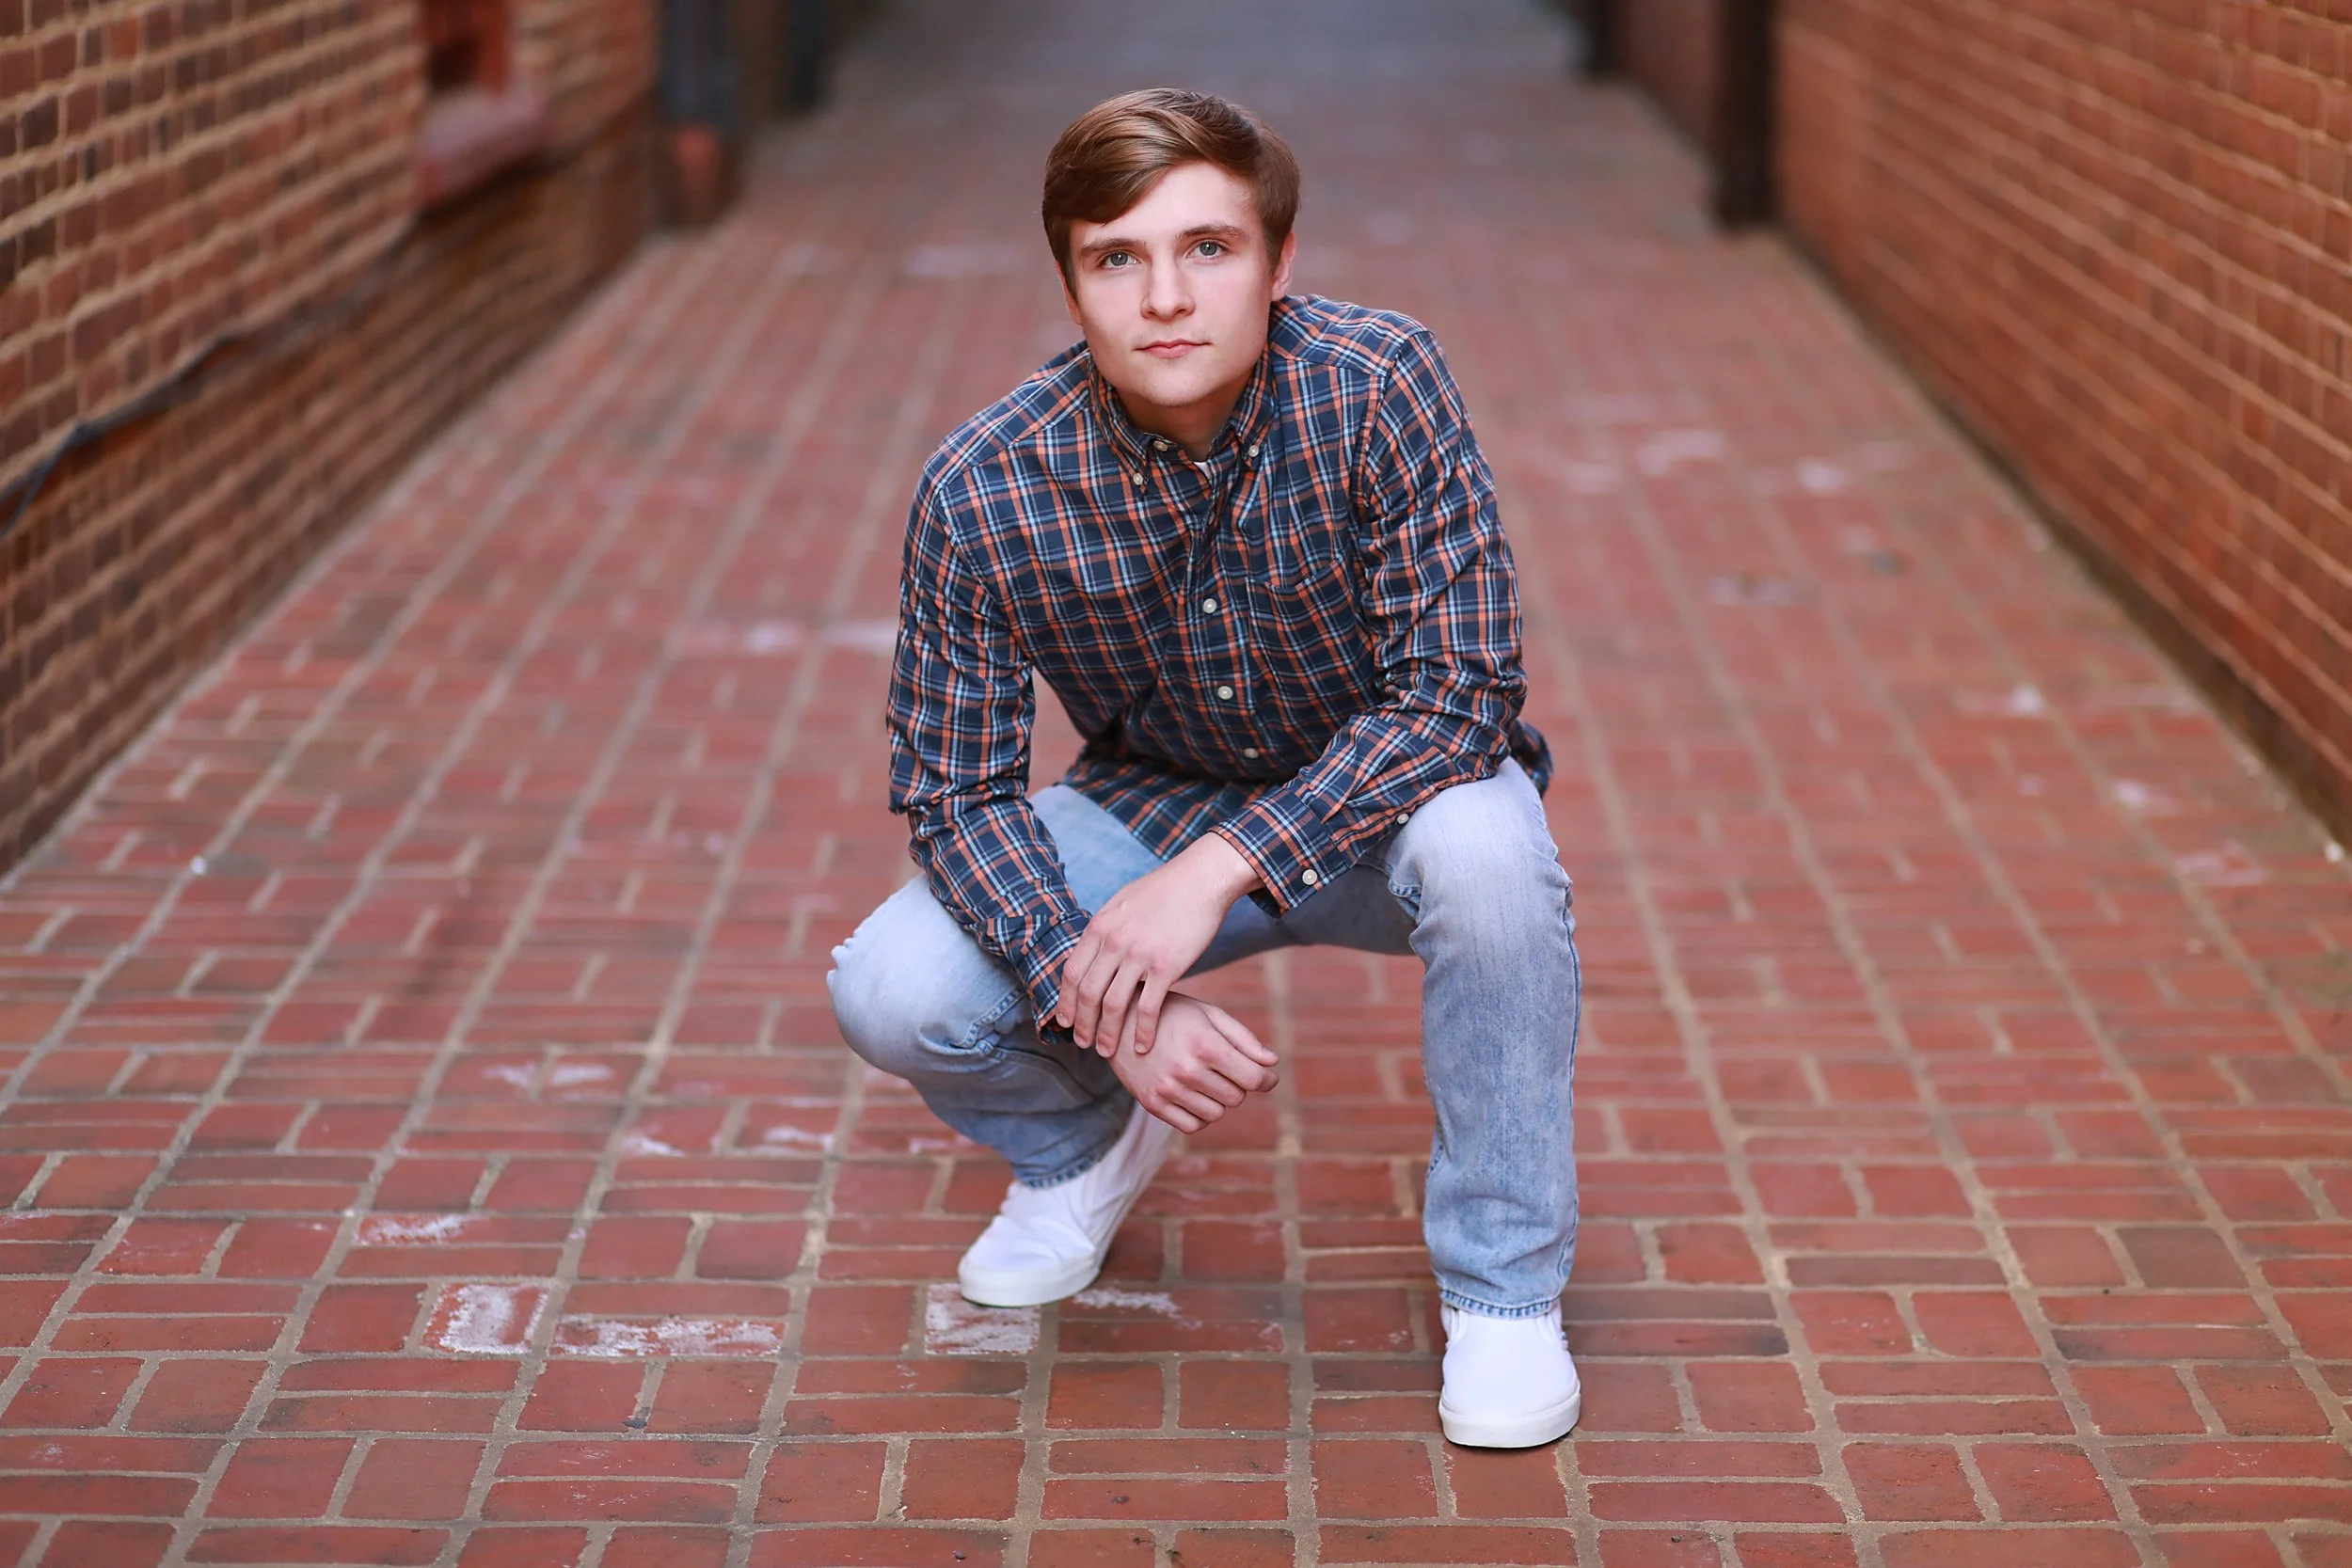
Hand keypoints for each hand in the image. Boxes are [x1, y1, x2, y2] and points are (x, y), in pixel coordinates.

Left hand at [1056, 834, 1260, 1055]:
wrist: (1201, 878)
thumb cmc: (1165, 890)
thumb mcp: (1123, 902)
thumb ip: (1106, 928)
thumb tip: (1093, 948)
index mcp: (1100, 926)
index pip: (1072, 972)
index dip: (1065, 1001)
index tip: (1064, 1021)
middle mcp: (1114, 941)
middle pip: (1087, 993)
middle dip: (1082, 1024)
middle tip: (1082, 1043)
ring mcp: (1139, 955)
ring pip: (1113, 1005)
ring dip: (1107, 1033)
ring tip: (1106, 1051)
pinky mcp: (1166, 966)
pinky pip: (1148, 1007)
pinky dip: (1142, 1031)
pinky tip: (1142, 1047)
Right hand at [1108, 992, 1279, 1131]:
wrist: (1120, 1019)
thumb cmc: (1173, 1014)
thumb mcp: (1209, 1015)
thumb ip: (1243, 1039)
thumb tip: (1272, 1064)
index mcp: (1206, 1045)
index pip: (1252, 1079)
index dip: (1265, 1080)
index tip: (1266, 1078)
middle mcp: (1187, 1070)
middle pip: (1236, 1097)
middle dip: (1238, 1085)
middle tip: (1226, 1070)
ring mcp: (1167, 1089)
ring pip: (1216, 1113)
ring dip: (1218, 1100)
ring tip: (1207, 1080)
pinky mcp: (1152, 1104)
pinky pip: (1192, 1125)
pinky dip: (1200, 1115)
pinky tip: (1194, 1096)